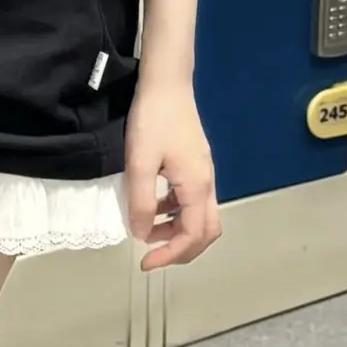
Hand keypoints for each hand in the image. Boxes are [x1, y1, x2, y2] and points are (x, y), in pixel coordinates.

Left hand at [124, 75, 219, 269]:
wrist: (167, 84)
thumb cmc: (153, 121)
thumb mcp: (140, 164)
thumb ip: (141, 202)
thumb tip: (142, 235)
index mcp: (196, 187)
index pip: (192, 236)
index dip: (170, 255)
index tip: (144, 262)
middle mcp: (206, 183)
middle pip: (206, 231)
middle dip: (182, 250)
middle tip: (153, 256)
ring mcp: (203, 172)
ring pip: (199, 216)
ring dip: (177, 231)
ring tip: (148, 231)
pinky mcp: (195, 163)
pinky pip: (191, 199)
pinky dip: (175, 212)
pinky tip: (154, 205)